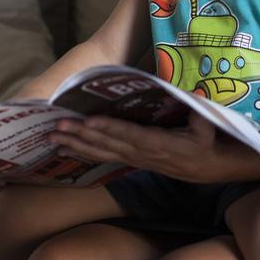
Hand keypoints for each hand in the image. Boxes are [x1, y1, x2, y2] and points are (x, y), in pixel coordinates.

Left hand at [48, 112, 245, 182]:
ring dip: (75, 144)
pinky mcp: (131, 160)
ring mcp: (135, 159)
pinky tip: (64, 148)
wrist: (207, 167)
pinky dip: (82, 152)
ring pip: (101, 152)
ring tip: (52, 137)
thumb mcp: (208, 126)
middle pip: (108, 144)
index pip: (131, 135)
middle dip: (81, 135)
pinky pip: (103, 157)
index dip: (110, 128)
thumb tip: (192, 92)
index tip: (90, 121)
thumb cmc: (206, 141)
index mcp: (161, 144)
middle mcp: (143, 153)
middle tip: (57, 125)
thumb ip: (199, 112)